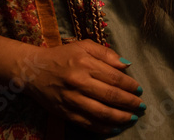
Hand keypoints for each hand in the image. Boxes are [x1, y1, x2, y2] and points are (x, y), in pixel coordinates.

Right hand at [21, 40, 143, 133]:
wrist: (33, 70)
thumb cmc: (61, 56)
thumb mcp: (82, 46)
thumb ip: (105, 53)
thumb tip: (126, 64)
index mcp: (84, 64)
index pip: (114, 77)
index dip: (130, 85)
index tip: (139, 89)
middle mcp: (79, 82)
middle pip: (111, 96)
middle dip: (129, 102)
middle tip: (141, 106)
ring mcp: (72, 100)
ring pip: (102, 113)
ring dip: (120, 117)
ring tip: (131, 117)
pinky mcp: (65, 113)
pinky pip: (88, 124)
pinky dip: (103, 128)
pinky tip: (114, 128)